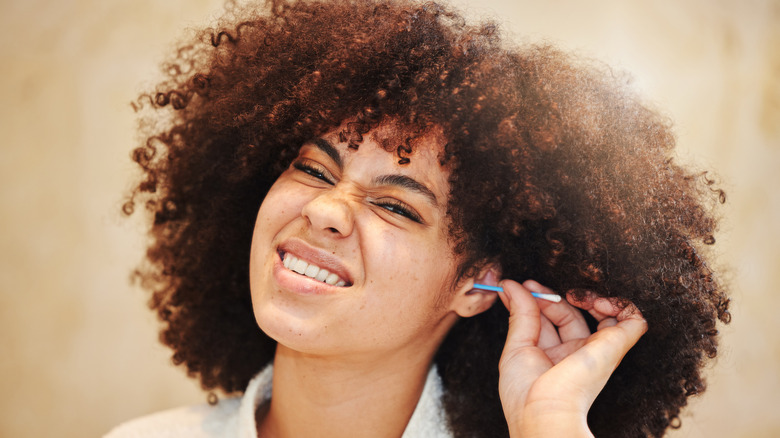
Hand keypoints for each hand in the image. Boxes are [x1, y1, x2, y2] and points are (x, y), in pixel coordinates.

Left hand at [494, 279, 647, 437]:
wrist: (542, 411)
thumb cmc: (525, 392)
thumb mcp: (515, 347)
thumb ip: (519, 314)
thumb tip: (510, 286)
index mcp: (552, 357)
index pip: (549, 320)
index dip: (537, 300)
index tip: (519, 287)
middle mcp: (575, 353)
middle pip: (570, 314)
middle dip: (552, 296)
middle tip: (532, 286)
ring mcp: (596, 350)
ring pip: (605, 315)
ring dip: (589, 297)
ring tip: (571, 292)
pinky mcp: (614, 347)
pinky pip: (633, 321)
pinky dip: (621, 304)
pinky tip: (597, 301)